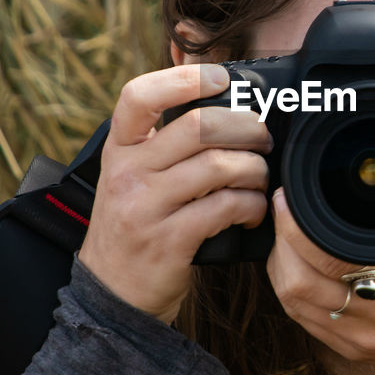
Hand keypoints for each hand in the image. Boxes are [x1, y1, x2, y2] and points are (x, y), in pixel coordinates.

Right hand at [78, 64, 272, 323]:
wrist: (112, 296)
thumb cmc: (135, 226)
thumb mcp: (131, 177)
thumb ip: (164, 144)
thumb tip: (221, 104)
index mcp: (119, 149)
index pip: (139, 95)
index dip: (184, 78)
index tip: (220, 78)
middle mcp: (126, 172)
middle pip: (199, 126)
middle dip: (246, 128)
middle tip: (263, 139)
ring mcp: (145, 207)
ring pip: (219, 166)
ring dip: (255, 170)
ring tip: (261, 178)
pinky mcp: (169, 240)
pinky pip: (225, 207)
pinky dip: (252, 205)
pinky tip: (254, 210)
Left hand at [265, 140, 374, 374]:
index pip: (333, 255)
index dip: (299, 224)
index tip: (293, 193)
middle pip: (300, 278)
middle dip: (282, 235)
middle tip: (286, 202)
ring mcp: (361, 338)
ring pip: (292, 298)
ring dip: (283, 259)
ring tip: (290, 228)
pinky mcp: (352, 350)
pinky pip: (302, 317)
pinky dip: (291, 285)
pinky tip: (298, 260)